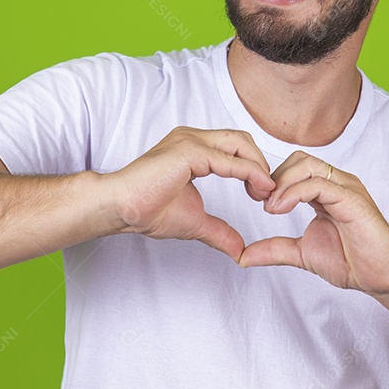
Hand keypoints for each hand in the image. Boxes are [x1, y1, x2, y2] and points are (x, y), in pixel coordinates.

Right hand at [105, 127, 274, 260]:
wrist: (122, 209)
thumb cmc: (147, 211)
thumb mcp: (196, 221)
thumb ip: (219, 231)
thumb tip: (239, 250)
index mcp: (193, 148)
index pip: (235, 146)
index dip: (254, 166)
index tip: (261, 193)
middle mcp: (193, 138)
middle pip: (241, 140)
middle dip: (260, 163)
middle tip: (266, 193)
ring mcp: (190, 141)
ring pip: (239, 143)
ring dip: (258, 166)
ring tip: (263, 192)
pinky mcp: (189, 152)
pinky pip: (229, 160)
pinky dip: (250, 173)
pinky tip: (259, 188)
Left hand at [238, 151, 388, 295]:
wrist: (383, 278)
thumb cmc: (353, 262)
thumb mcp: (302, 253)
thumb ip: (275, 249)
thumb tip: (244, 255)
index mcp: (327, 191)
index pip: (295, 167)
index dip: (272, 179)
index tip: (255, 200)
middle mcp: (338, 184)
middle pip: (299, 159)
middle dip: (274, 176)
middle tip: (259, 200)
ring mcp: (347, 189)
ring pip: (309, 166)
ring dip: (283, 182)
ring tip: (270, 207)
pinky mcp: (353, 201)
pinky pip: (320, 185)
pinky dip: (295, 193)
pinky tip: (281, 209)